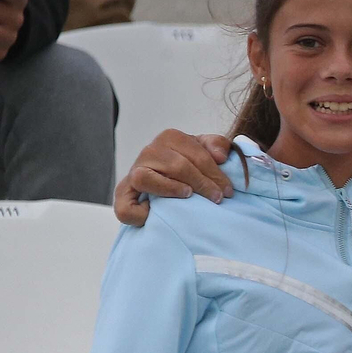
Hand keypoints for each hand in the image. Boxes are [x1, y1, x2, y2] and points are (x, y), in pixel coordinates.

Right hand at [114, 129, 234, 225]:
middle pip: (176, 166)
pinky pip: (125, 207)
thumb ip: (217, 144)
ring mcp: (134, 172)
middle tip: (218, 199)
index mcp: (170, 137)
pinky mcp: (123, 194)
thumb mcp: (206, 150)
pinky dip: (138, 214)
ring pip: (145, 178)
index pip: (196, 154)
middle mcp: (149, 151)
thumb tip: (220, 156)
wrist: (166, 180)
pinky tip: (155, 214)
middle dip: (202, 184)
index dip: (216, 174)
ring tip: (188, 196)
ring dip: (169, 189)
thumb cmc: (190, 165)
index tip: (228, 191)